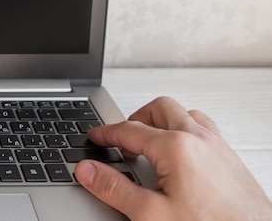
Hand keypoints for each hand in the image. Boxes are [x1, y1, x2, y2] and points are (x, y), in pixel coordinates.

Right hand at [75, 96, 271, 220]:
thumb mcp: (151, 214)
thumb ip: (114, 189)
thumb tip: (88, 170)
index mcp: (175, 147)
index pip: (129, 130)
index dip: (106, 133)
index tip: (95, 137)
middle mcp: (198, 138)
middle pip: (158, 108)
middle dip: (135, 118)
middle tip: (121, 139)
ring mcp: (217, 145)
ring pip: (184, 113)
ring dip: (162, 121)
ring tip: (149, 142)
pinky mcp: (229, 157)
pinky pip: (203, 127)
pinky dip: (184, 130)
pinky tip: (180, 152)